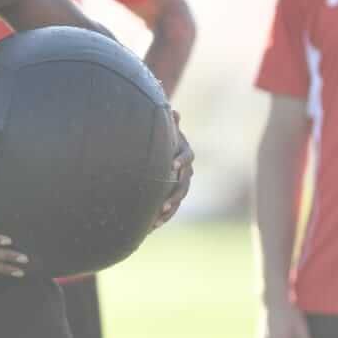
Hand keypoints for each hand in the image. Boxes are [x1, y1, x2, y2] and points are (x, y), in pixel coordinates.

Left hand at [150, 110, 193, 230]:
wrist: (164, 145)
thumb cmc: (164, 134)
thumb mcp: (166, 128)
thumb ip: (169, 124)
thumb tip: (174, 111)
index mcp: (184, 153)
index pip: (186, 157)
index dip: (181, 161)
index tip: (173, 164)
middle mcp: (185, 170)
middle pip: (183, 185)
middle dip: (173, 195)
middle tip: (162, 204)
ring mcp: (180, 183)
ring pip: (178, 199)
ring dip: (168, 210)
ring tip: (157, 220)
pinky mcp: (172, 193)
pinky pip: (170, 207)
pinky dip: (162, 216)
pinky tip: (151, 226)